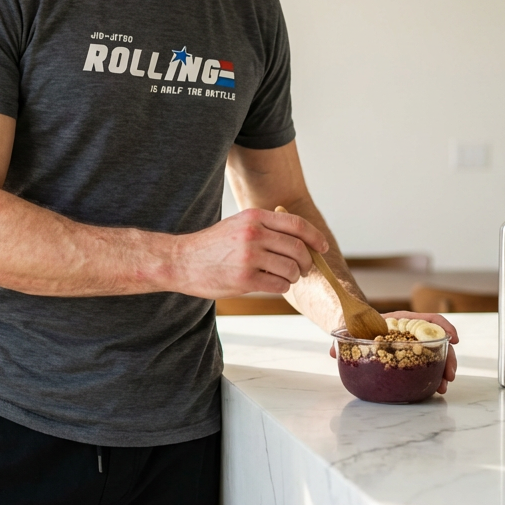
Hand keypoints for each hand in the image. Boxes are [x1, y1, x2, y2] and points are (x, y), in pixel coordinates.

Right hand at [174, 208, 328, 298]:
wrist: (181, 260)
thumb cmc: (212, 245)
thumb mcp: (238, 224)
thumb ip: (265, 226)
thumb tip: (300, 238)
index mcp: (254, 217)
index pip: (297, 224)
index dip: (315, 237)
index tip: (322, 248)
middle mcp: (254, 234)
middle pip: (298, 249)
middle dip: (307, 262)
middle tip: (303, 269)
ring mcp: (249, 257)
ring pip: (291, 269)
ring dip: (294, 277)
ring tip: (284, 277)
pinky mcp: (245, 279)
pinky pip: (279, 285)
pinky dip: (282, 287)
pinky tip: (272, 284)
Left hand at [328, 310, 457, 393]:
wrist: (354, 328)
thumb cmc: (356, 325)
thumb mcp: (350, 328)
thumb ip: (343, 337)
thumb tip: (334, 351)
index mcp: (401, 320)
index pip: (429, 319)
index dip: (444, 327)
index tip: (454, 339)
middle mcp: (411, 332)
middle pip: (437, 341)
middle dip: (448, 358)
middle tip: (449, 376)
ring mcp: (413, 344)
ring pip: (436, 354)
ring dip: (443, 369)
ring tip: (443, 386)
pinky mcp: (410, 356)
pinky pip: (426, 364)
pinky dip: (433, 374)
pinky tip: (434, 387)